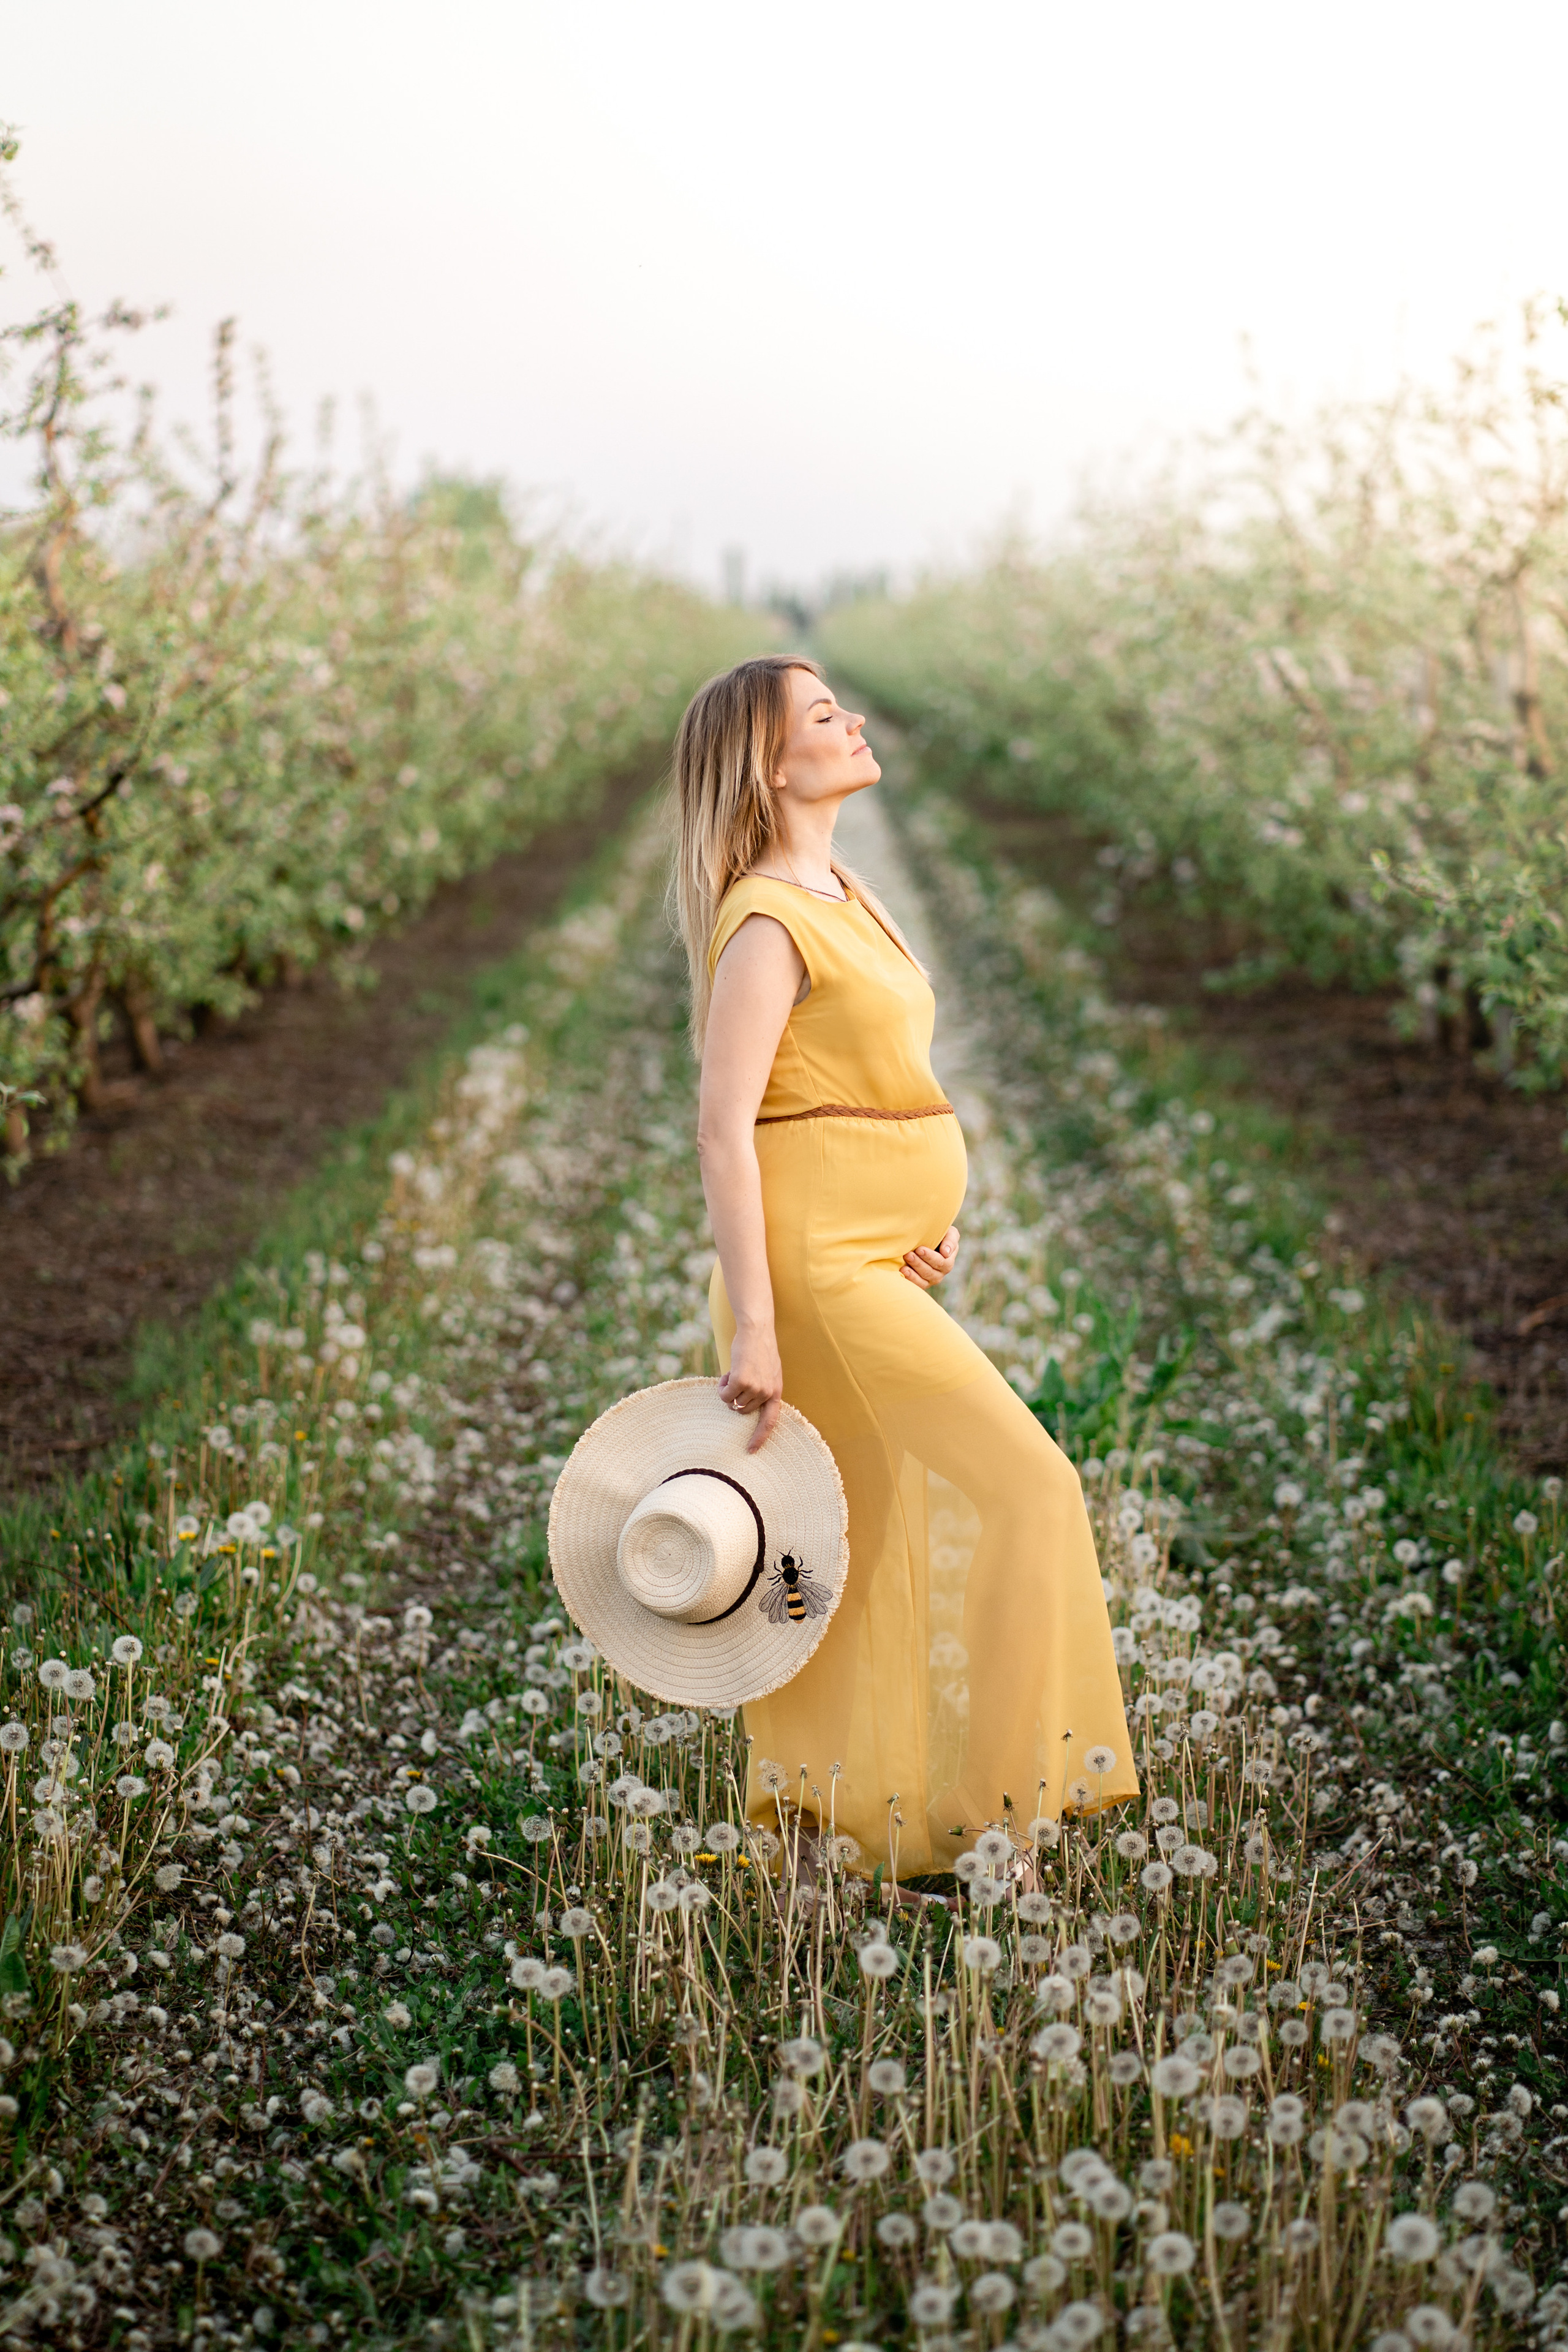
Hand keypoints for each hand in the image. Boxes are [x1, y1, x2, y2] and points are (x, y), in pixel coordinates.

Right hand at [718, 1325, 783, 1451]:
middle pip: (743, 1411)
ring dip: (728, 1391)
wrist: (756, 1331)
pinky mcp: (742, 1381)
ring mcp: (755, 1388)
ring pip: (732, 1403)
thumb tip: (744, 1406)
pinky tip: (727, 1372)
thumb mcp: (768, 1372)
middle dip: (735, 1399)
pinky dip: (721, 1386)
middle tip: (736, 1380)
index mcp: (776, 1392)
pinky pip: (724, 1395)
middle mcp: (767, 1393)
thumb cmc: (759, 1349)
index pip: (770, 1422)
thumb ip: (762, 1389)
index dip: (760, 1437)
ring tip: (734, 1373)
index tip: (751, 1450)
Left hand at [901, 1225, 959, 1289]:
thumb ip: (950, 1240)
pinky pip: (916, 1286)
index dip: (930, 1257)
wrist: (925, 1239)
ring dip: (913, 1274)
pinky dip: (909, 1281)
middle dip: (918, 1264)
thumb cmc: (938, 1234)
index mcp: (948, 1261)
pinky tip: (902, 1274)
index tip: (919, 1249)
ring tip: (903, 1268)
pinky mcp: (920, 1283)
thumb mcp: (949, 1233)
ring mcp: (930, 1280)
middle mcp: (940, 1272)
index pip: (941, 1262)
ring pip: (923, 1281)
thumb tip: (946, 1253)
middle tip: (908, 1255)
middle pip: (930, 1272)